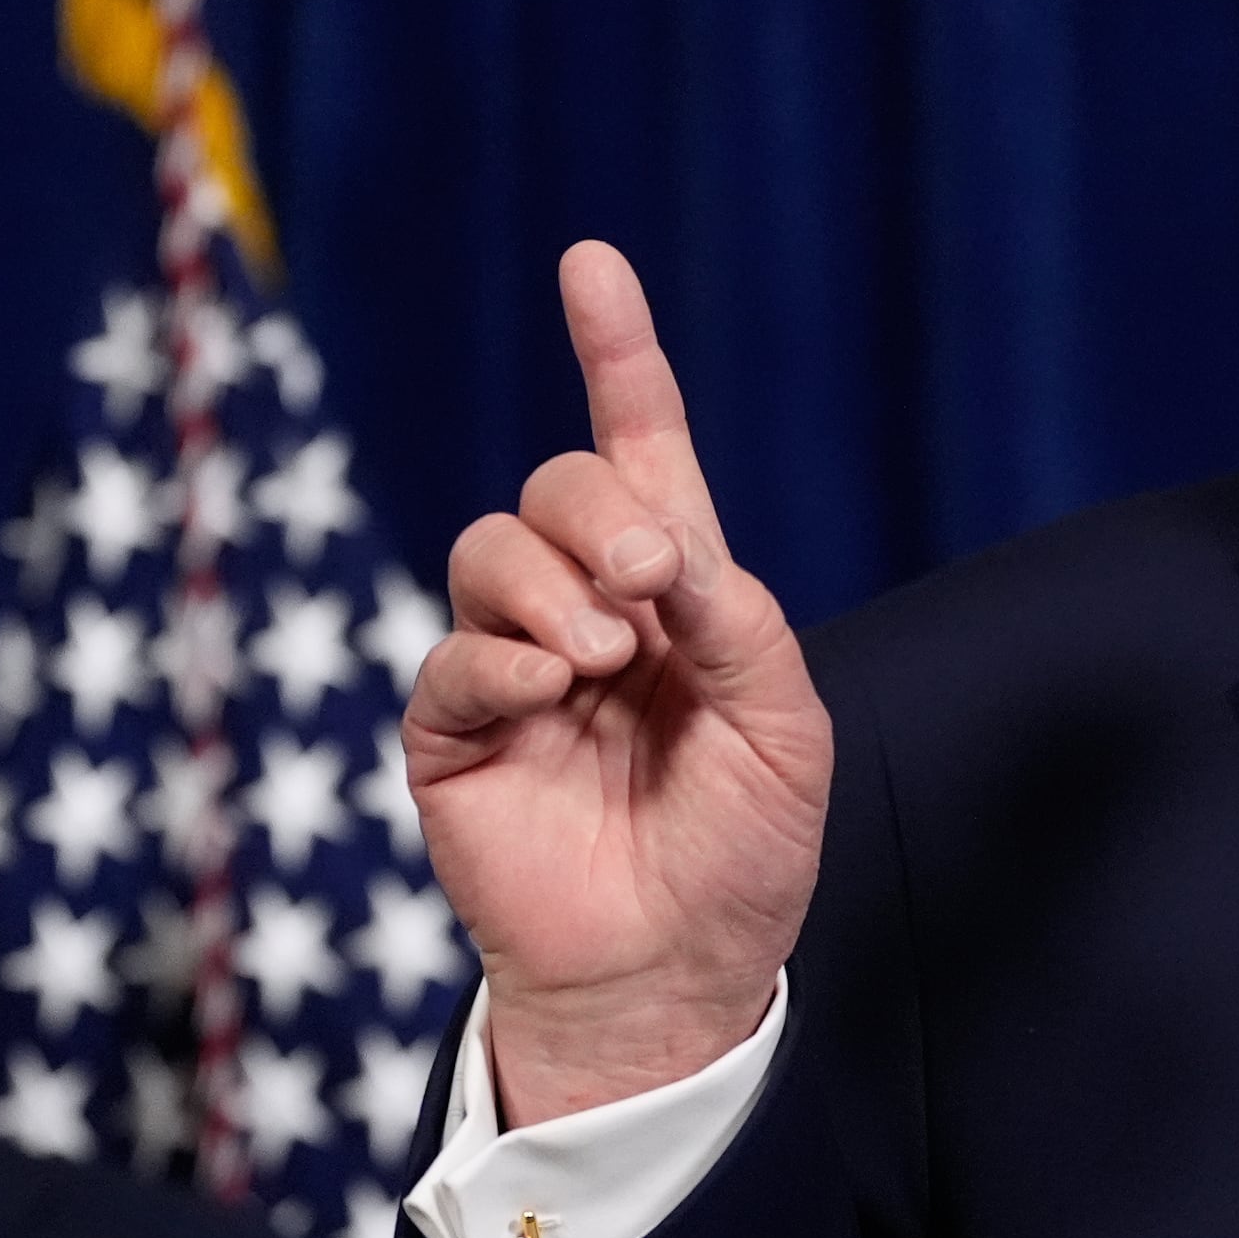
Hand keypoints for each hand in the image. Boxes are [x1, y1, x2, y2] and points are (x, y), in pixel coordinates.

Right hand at [404, 243, 834, 1126]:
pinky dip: (503, 659)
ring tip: (603, 664)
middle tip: (653, 593)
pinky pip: (452, 653)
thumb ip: (738, 620)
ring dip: (556, 588)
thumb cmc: (741, 854)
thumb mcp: (786, 726)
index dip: (617, 353)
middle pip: (562, 484)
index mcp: (675, 591)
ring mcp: (512, 666)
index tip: (592, 263)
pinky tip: (548, 697)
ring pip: (492, 549)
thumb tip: (665, 549)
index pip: (640, 446)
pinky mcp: (452, 733)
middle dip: (604, 513)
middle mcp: (586, 607)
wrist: (675, 973)